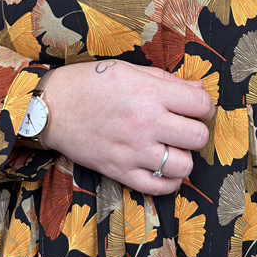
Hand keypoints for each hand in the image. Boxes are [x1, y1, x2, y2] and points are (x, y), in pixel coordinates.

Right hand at [40, 60, 215, 195]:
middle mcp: (146, 122)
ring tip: (170, 146)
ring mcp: (133, 150)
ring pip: (184, 165)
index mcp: (149, 93)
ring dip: (182, 156)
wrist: (51, 107)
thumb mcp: (128, 69)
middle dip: (196, 130)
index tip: (196, 107)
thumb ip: (166, 79)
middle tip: (183, 125)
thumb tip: (198, 89)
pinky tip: (162, 167)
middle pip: (198, 137)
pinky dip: (168, 180)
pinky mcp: (120, 171)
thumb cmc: (89, 82)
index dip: (205, 106)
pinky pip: (159, 187)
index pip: (201, 104)